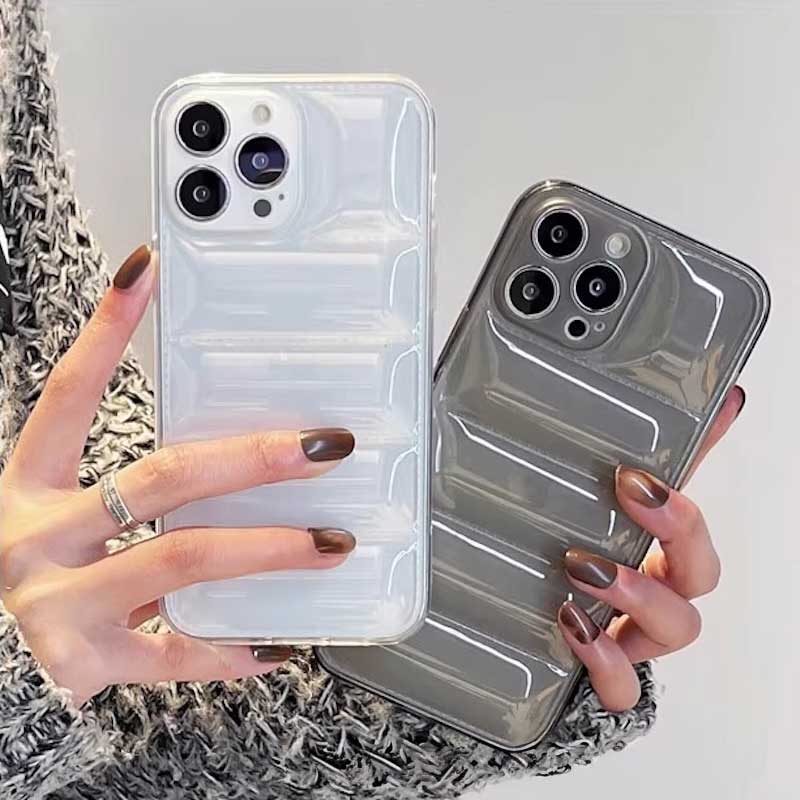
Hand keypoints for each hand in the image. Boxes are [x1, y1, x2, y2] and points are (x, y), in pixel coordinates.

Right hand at [0, 245, 355, 705]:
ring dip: (270, 549)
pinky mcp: (86, 664)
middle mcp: (36, 539)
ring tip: (331, 543)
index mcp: (29, 486)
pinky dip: (234, 648)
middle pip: (161, 477)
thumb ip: (132, 493)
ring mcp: (58, 605)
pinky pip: (178, 653)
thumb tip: (235, 460)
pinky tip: (281, 643)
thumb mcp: (63, 516)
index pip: (69, 393)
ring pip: (184, 558)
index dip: (107, 330)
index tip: (149, 271)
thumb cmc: (40, 572)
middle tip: (323, 447)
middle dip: (253, 459)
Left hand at [557, 385, 745, 710]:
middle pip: (701, 574)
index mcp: (662, 551)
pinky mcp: (611, 676)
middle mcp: (660, 592)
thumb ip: (651, 458)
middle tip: (628, 494)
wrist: (558, 633)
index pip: (693, 526)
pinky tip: (575, 629)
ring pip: (679, 626)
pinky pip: (626, 687)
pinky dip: (608, 664)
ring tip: (582, 567)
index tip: (633, 474)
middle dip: (674, 534)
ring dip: (637, 593)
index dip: (678, 504)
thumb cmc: (594, 562)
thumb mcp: (609, 508)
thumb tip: (716, 398)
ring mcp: (639, 636)